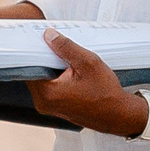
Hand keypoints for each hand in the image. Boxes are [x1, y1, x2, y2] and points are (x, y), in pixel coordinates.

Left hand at [26, 30, 147, 135]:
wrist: (119, 115)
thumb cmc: (107, 94)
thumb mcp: (88, 63)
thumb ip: (66, 47)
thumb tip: (49, 35)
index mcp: (47, 92)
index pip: (29, 65)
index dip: (35, 49)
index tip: (41, 39)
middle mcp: (43, 102)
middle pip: (35, 71)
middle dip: (45, 57)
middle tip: (57, 46)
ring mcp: (49, 106)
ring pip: (43, 78)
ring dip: (52, 67)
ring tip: (68, 59)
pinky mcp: (56, 107)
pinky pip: (50, 86)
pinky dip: (57, 76)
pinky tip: (70, 70)